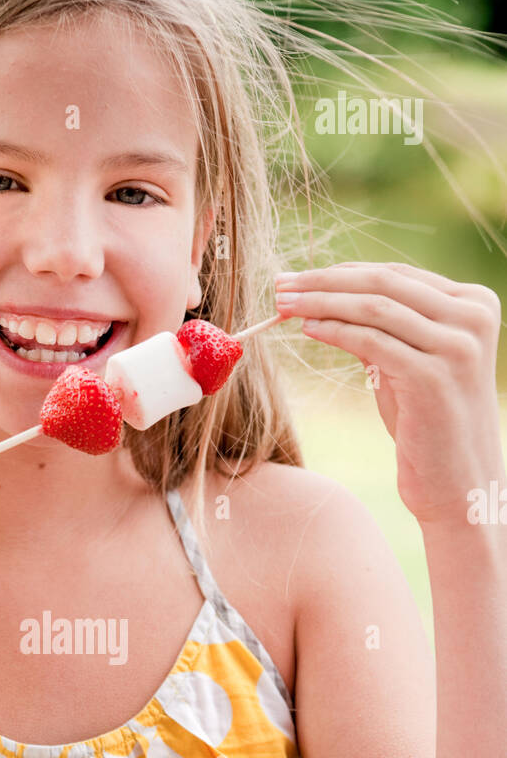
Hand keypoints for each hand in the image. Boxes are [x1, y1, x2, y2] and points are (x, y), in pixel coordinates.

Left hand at [274, 263, 502, 526]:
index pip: (396, 274)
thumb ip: (384, 328)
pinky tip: (308, 330)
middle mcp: (473, 318)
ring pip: (374, 306)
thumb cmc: (428, 425)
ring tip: (284, 305)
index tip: (298, 277)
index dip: (342, 272)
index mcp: (475, 304)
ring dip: (322, 302)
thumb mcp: (408, 364)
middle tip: (282, 284)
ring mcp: (457, 347)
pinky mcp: (432, 377)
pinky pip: (371, 342)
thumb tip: (327, 296)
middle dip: (325, 281)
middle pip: (384, 283)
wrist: (457, 485)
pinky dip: (334, 331)